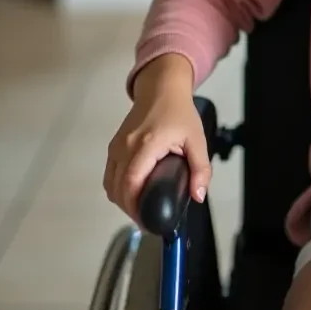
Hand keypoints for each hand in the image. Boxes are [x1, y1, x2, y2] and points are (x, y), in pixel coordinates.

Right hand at [103, 54, 210, 221]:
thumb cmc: (179, 113)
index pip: (131, 184)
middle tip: (148, 218)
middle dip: (130, 208)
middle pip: (117, 189)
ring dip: (122, 200)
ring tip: (141, 208)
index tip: (148, 220)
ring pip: (110, 184)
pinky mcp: (113, 146)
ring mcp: (116, 147)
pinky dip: (118, 188)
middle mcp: (125, 147)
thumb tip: (198, 195)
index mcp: (145, 145)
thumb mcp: (197, 140)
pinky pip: (109, 174)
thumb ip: (200, 168)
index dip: (135, 207)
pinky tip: (132, 193)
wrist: (161, 89)